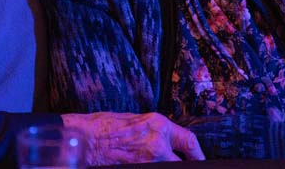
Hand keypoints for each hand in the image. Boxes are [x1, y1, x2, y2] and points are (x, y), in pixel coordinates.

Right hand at [62, 112, 204, 164]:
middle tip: (180, 163)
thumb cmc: (105, 127)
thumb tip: (170, 145)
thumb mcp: (137, 121)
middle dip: (182, 164)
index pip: (190, 142)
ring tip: (156, 160)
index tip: (199, 159)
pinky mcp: (138, 168)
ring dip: (167, 165)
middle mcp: (157, 144)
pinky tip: (142, 163)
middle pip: (182, 163)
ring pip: (169, 166)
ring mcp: (148, 161)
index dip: (198, 154)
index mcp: (159, 126)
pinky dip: (155, 167)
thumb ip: (157, 133)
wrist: (85, 140)